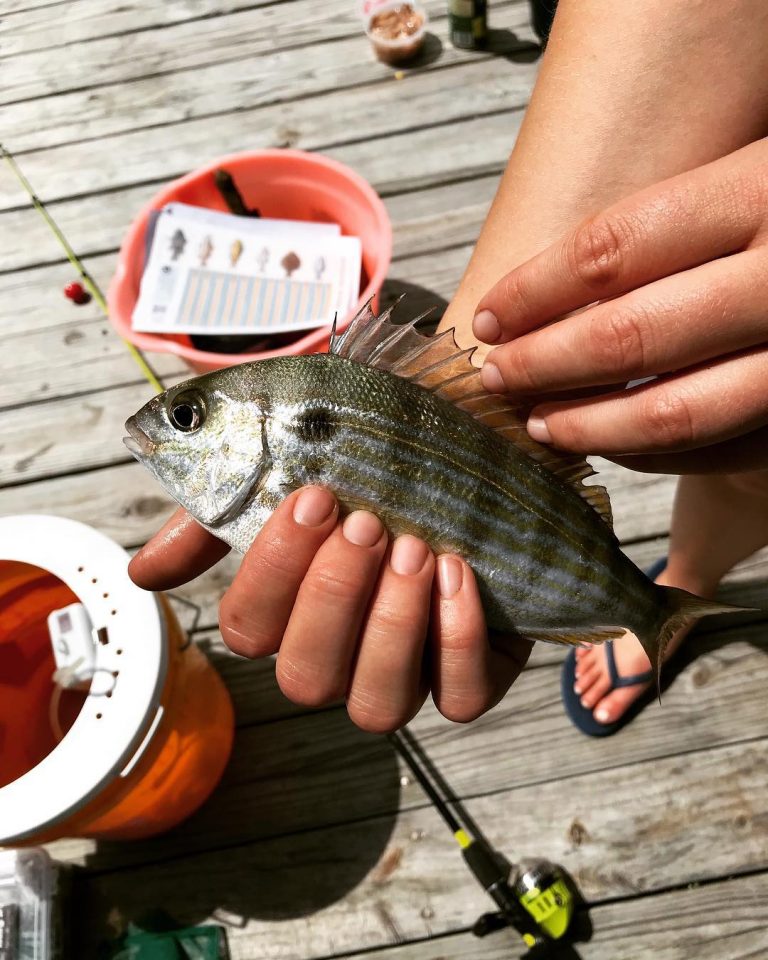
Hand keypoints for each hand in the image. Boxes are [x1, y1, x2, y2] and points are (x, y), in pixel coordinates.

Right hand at [129, 487, 530, 731]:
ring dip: (390, 628)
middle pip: (307, 679)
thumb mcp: (286, 466)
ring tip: (414, 551)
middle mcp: (338, 655)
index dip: (275, 571)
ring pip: (377, 705)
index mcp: (286, 613)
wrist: (463, 434)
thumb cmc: (369, 453)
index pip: (250, 629)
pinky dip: (456, 642)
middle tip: (367, 525)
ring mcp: (404, 670)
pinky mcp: (470, 671)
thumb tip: (143, 573)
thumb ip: (217, 520)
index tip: (316, 497)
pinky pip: (461, 698)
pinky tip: (459, 573)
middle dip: (333, 598)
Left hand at [472, 138, 767, 473]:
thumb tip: (537, 297)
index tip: (486, 319)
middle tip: (495, 377)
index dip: (532, 292)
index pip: (612, 250)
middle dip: (542, 365)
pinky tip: (609, 442)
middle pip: (630, 335)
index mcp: (764, 188)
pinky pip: (719, 449)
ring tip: (539, 423)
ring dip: (589, 427)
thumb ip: (671, 223)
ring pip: (676, 412)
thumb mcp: (750, 178)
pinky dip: (650, 454)